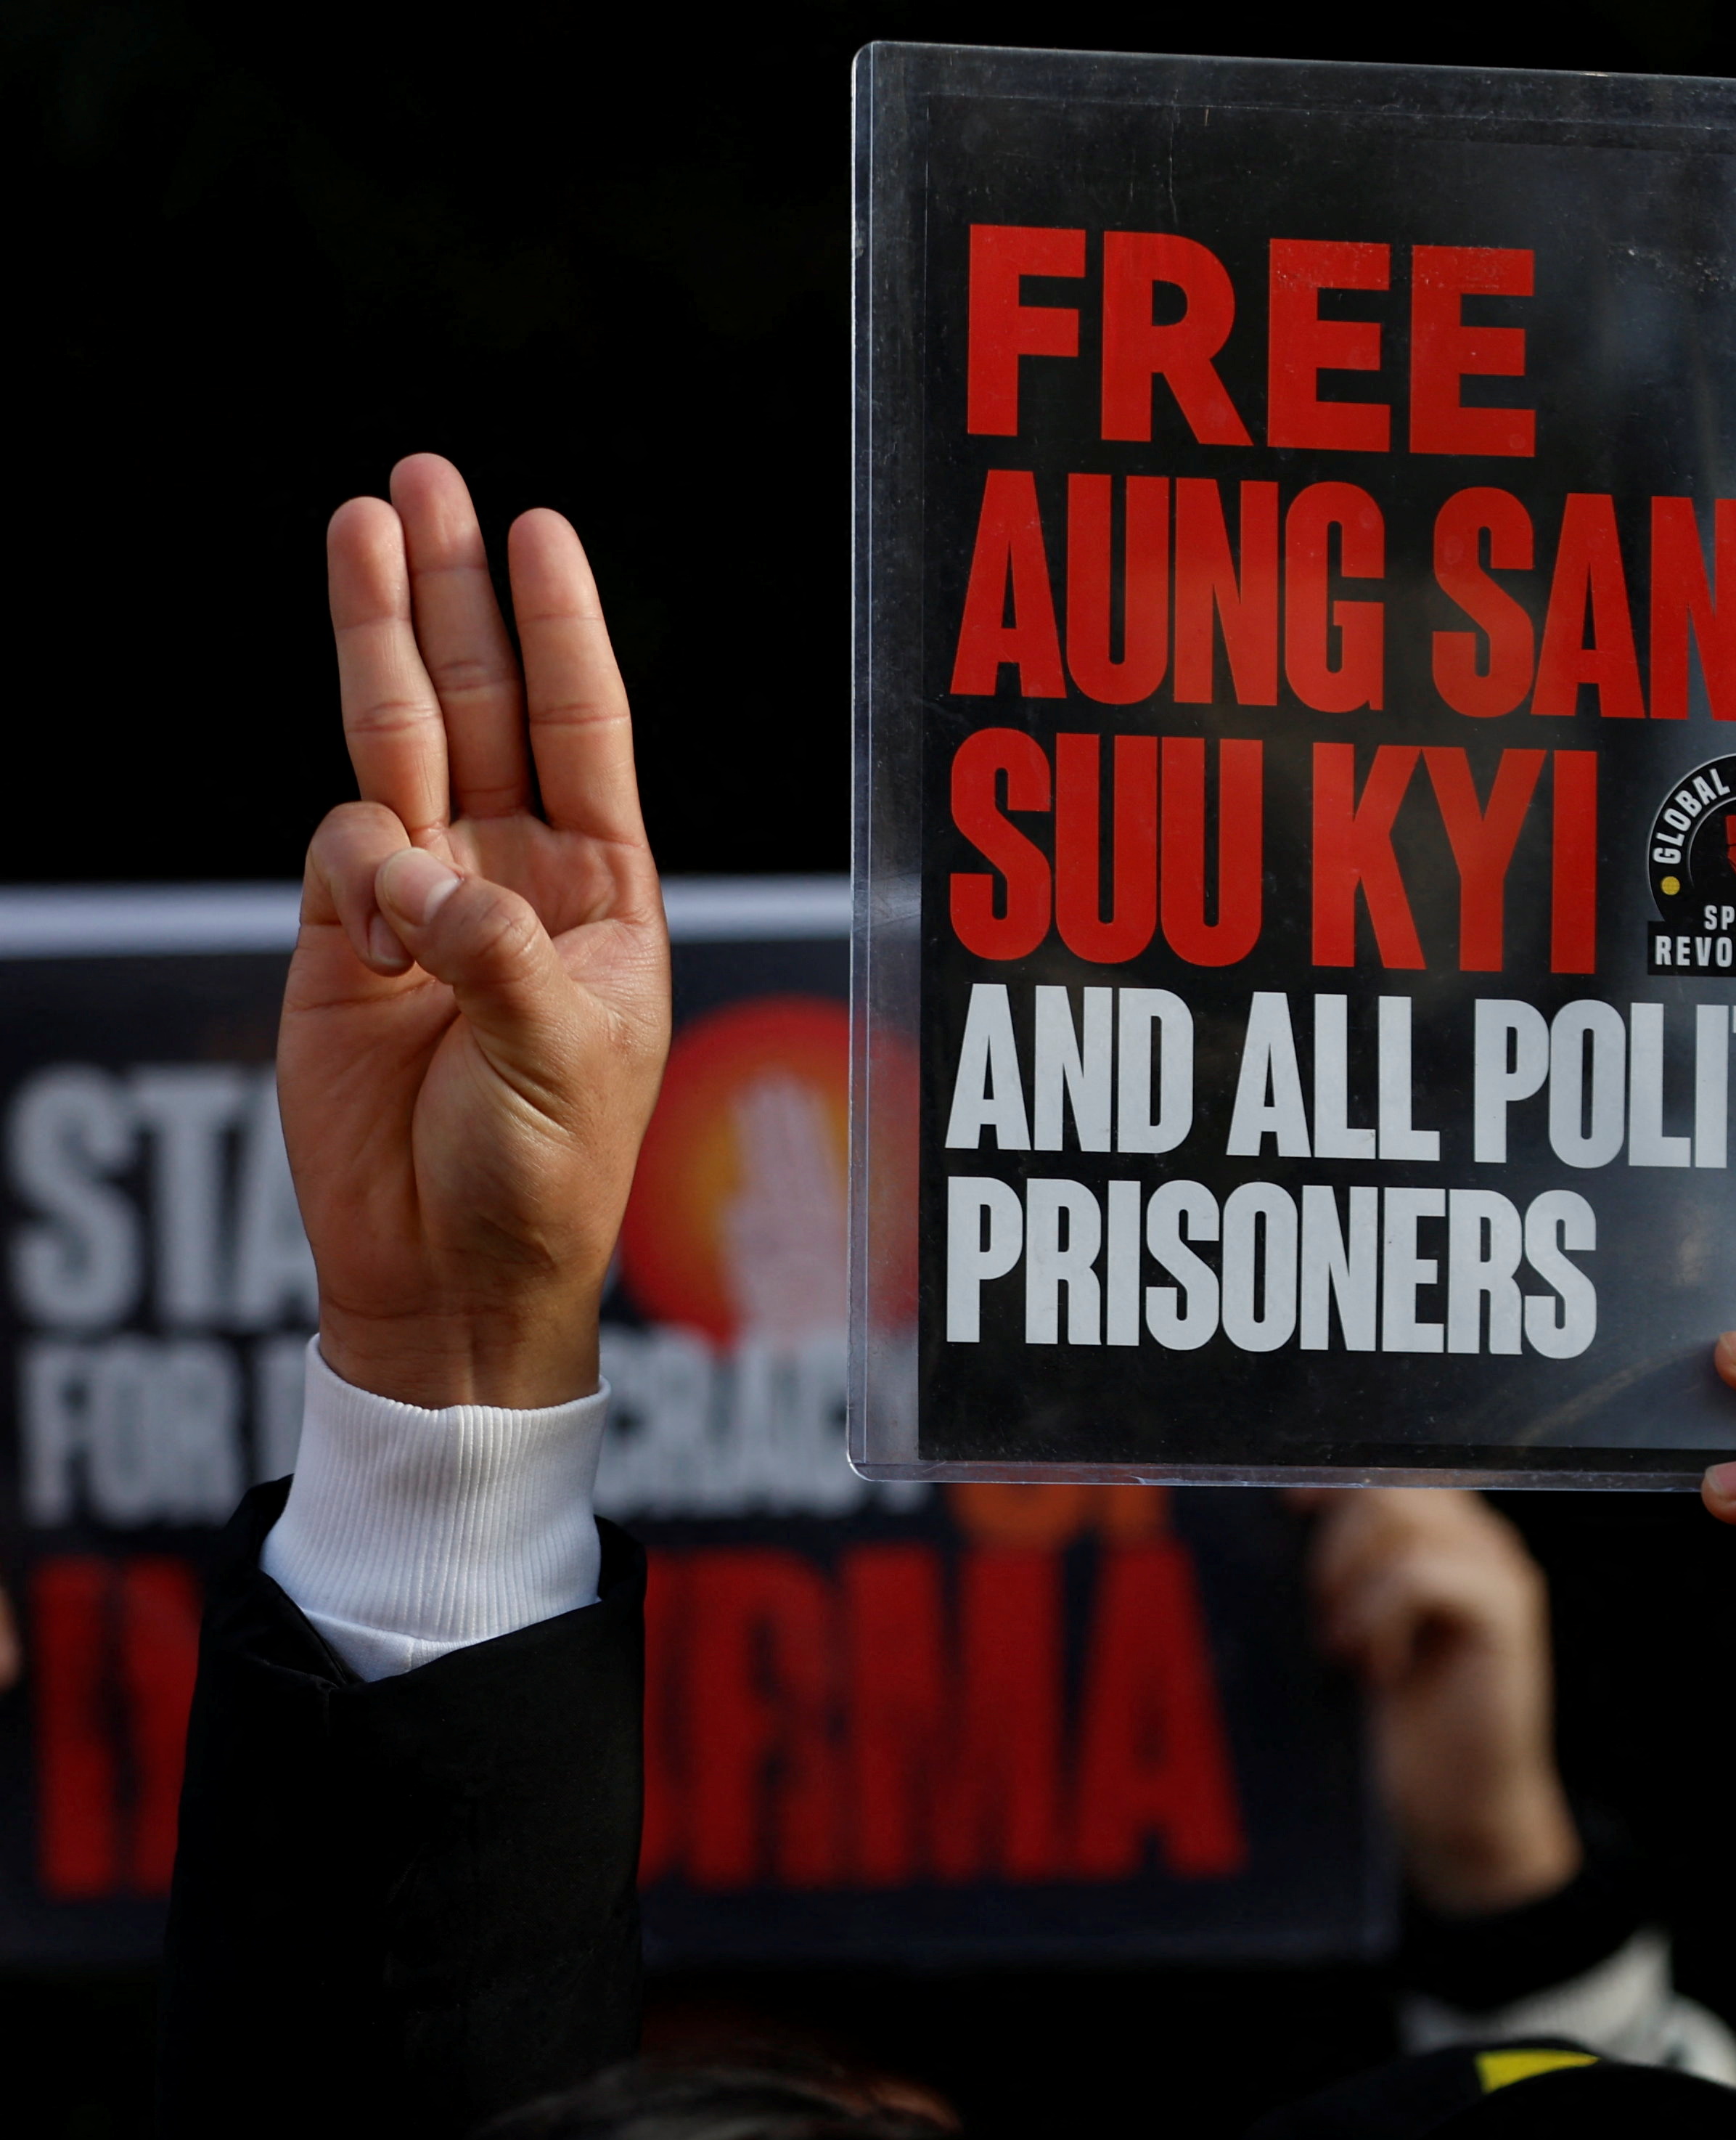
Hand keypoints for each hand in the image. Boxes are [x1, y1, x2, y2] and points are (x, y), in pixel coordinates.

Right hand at [291, 456, 668, 1409]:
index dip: (561, 630)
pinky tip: (377, 926)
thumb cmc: (542, 1176)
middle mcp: (515, 874)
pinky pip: (339, 850)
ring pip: (395, 738)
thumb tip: (418, 871)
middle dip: (455, 593)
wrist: (450, 1272)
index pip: (585, 727)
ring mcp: (423, 899)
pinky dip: (353, 865)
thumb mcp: (559, 1056)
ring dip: (377, 633)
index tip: (544, 530)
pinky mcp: (338, 940)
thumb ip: (496, 950)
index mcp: (605, 892)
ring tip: (363, 519)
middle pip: (482, 701)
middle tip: (429, 477)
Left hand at [1305, 1489, 1580, 1915]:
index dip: (1329, 1479)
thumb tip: (1264, 1536)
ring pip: (1402, 1518)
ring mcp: (1496, 1569)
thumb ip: (1332, 1581)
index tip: (1284, 1511)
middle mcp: (1475, 1539)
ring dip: (1349, 1580)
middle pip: (1386, 1483)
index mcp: (1441, 1536)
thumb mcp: (1351, 1639)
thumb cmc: (1400, 1729)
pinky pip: (1423, 1573)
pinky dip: (1381, 1615)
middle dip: (1331, 1540)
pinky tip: (1377, 1665)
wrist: (1457, 1809)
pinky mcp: (1506, 1609)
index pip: (1381, 1471)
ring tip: (1341, 1645)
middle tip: (1317, 1611)